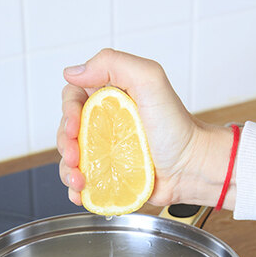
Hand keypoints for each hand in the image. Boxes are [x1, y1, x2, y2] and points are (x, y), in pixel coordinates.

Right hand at [57, 49, 235, 208]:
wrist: (191, 167)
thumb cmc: (176, 127)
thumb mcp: (150, 80)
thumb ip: (113, 64)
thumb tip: (73, 72)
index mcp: (110, 98)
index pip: (73, 98)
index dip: (67, 112)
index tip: (74, 127)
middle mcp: (105, 124)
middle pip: (68, 131)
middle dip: (64, 145)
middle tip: (75, 157)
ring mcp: (106, 152)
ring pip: (71, 159)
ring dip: (67, 171)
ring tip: (79, 180)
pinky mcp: (110, 176)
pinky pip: (84, 181)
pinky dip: (76, 189)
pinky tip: (81, 192)